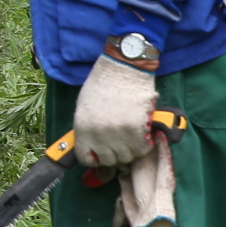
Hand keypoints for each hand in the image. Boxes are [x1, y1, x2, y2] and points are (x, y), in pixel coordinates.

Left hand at [70, 54, 159, 168]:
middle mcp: (99, 134)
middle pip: (109, 160)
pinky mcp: (137, 129)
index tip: (101, 153)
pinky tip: (142, 133)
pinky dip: (144, 144)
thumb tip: (94, 148)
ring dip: (130, 149)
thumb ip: (88, 129)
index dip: (95, 158)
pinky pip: (142, 148)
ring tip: (131, 136)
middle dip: (114, 154)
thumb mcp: (84, 106)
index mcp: (82, 127)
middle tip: (120, 143)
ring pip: (127, 157)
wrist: (123, 66)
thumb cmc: (102, 83)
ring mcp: (118, 133)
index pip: (86, 159)